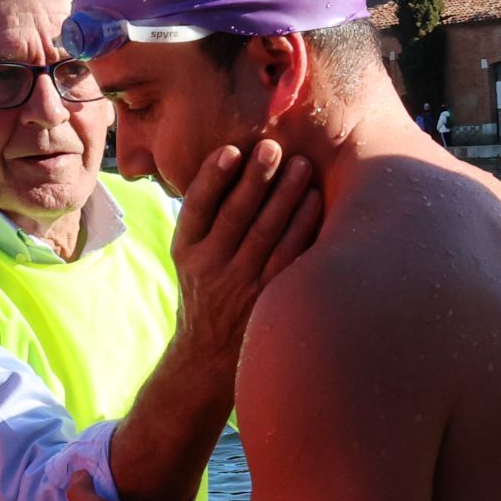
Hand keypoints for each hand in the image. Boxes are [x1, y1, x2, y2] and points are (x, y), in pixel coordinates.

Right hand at [171, 139, 323, 373]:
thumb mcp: (189, 258)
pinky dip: (303, 224)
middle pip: (236, 215)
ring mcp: (241, 283)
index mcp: (186, 250)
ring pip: (266, 231)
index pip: (196, 207)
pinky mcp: (269, 296)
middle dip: (256, 178)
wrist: (210, 354)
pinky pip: (290, 254)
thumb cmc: (206, 289)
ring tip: (301, 164)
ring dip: (286, 195)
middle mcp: (210, 266)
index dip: (212, 178)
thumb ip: (205, 220)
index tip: (230, 150)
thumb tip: (234, 162)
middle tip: (273, 147)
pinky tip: (315, 199)